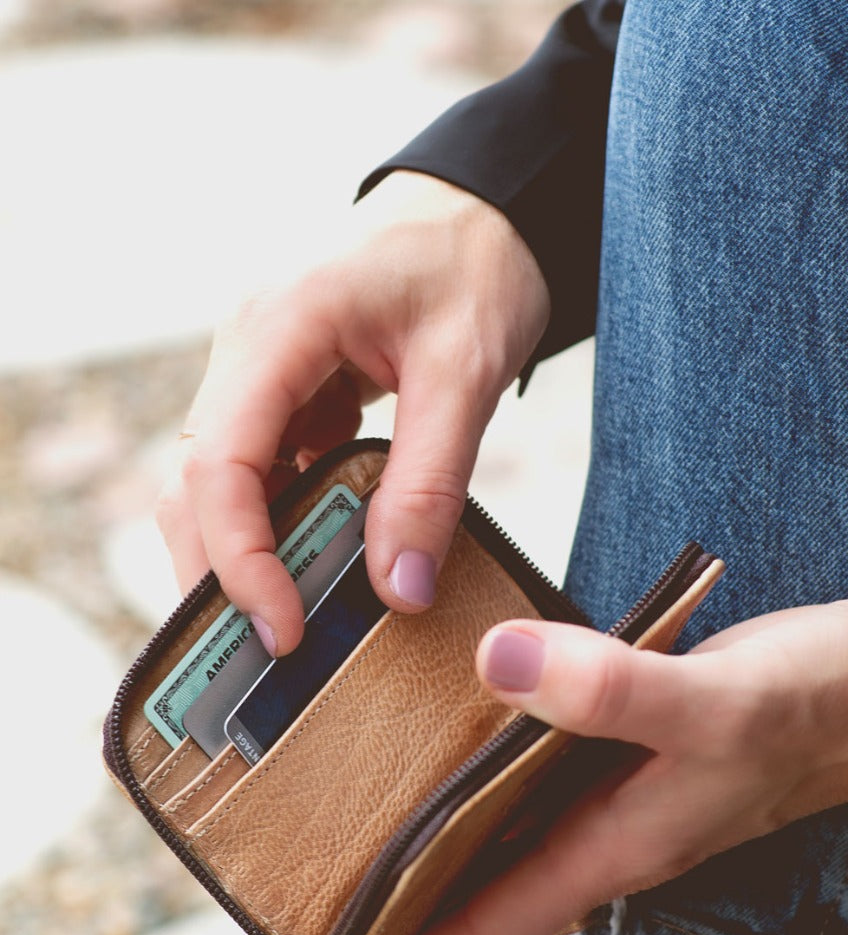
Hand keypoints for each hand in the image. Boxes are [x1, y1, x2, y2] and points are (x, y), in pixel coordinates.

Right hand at [157, 171, 549, 653]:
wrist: (485, 206)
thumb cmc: (476, 264)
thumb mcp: (465, 374)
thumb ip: (430, 483)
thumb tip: (399, 590)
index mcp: (277, 329)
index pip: (218, 463)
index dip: (239, 558)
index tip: (283, 627)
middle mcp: (248, 348)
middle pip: (196, 480)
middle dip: (222, 568)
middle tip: (271, 646)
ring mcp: (262, 366)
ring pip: (222, 478)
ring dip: (249, 549)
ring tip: (292, 617)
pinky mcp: (288, 383)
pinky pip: (265, 463)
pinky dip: (284, 517)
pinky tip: (321, 556)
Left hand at [354, 596, 847, 934]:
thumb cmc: (813, 708)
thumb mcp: (716, 705)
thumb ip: (613, 692)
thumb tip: (497, 662)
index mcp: (617, 846)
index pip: (491, 924)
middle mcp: (609, 830)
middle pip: (487, 890)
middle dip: (407, 909)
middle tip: (320, 899)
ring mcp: (620, 791)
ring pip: (510, 834)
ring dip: (442, 844)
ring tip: (362, 827)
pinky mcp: (630, 744)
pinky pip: (539, 771)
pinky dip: (491, 773)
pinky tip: (459, 735)